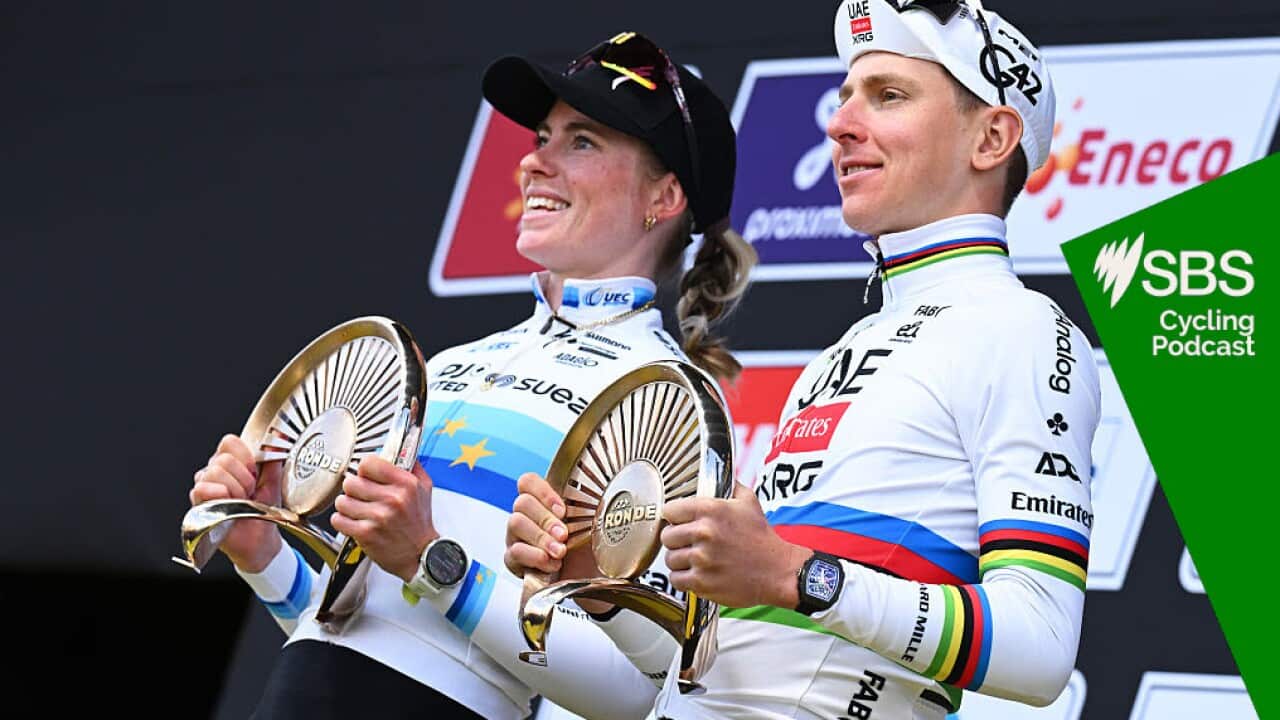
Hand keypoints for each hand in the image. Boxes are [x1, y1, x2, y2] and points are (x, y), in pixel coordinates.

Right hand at [189, 434, 283, 572]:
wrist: (260, 540)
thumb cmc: (264, 512)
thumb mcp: (274, 482)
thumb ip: (273, 460)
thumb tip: (277, 439)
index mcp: (233, 462)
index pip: (229, 442)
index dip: (245, 457)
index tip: (255, 473)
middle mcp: (215, 471)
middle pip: (223, 458)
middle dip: (243, 478)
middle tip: (250, 493)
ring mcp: (204, 486)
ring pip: (214, 472)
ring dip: (235, 490)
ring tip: (240, 502)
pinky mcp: (198, 503)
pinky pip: (202, 488)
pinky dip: (221, 495)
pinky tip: (228, 506)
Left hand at [331, 458, 437, 582]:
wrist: (420, 555)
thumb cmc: (420, 523)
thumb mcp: (424, 489)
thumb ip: (412, 466)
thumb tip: (399, 448)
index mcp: (406, 484)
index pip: (369, 463)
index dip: (364, 470)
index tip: (366, 476)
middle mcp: (392, 499)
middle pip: (351, 482)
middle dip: (353, 489)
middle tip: (360, 496)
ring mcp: (378, 517)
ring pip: (342, 501)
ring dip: (346, 506)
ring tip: (358, 510)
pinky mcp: (366, 534)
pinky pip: (338, 520)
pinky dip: (342, 521)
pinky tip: (354, 522)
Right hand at [505, 473, 609, 611]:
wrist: (581, 575)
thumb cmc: (582, 545)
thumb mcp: (586, 524)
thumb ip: (585, 507)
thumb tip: (600, 494)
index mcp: (541, 501)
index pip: (528, 482)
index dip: (543, 492)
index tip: (563, 510)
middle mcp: (525, 515)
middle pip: (522, 502)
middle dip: (546, 519)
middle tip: (564, 535)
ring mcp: (515, 536)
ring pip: (515, 523)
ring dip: (541, 538)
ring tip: (560, 551)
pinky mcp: (513, 558)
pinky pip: (514, 551)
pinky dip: (535, 557)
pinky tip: (552, 563)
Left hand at [660, 482, 810, 608]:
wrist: (777, 571)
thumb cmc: (762, 538)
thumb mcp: (748, 502)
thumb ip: (729, 485)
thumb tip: (719, 474)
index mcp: (710, 510)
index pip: (670, 510)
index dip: (674, 517)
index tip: (678, 522)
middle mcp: (703, 533)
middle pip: (667, 536)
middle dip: (676, 540)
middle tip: (687, 543)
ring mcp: (701, 559)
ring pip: (670, 559)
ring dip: (680, 560)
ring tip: (694, 559)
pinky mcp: (702, 583)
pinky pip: (675, 580)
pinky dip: (683, 579)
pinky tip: (696, 573)